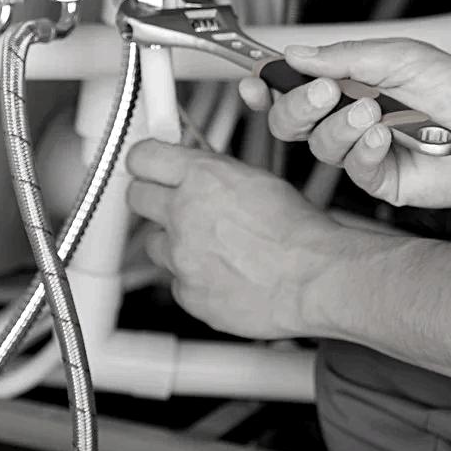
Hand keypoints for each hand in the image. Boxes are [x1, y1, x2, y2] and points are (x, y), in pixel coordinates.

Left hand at [126, 139, 351, 338]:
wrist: (314, 278)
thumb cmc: (299, 232)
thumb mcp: (258, 180)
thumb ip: (217, 175)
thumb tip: (199, 171)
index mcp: (203, 177)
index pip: (143, 157)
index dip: (145, 161)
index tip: (147, 165)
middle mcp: (184, 214)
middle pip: (136, 197)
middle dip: (152, 197)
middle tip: (171, 202)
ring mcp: (181, 257)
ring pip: (155, 243)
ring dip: (174, 242)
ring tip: (210, 245)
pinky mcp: (187, 293)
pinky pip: (177, 281)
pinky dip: (193, 277)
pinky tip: (222, 273)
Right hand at [238, 38, 450, 209]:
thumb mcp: (400, 56)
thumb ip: (346, 56)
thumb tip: (296, 55)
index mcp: (349, 84)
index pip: (291, 87)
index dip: (266, 85)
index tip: (254, 79)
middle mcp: (349, 120)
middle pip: (290, 122)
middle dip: (297, 106)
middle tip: (324, 92)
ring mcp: (363, 152)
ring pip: (319, 146)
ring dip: (340, 126)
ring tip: (373, 111)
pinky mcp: (381, 181)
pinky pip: (353, 170)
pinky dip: (363, 150)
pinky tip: (385, 137)